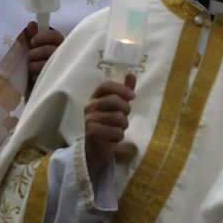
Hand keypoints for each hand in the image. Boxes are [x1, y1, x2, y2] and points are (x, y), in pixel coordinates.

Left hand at [23, 20, 62, 89]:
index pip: (56, 36)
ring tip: (33, 71)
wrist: (40, 95)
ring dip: (33, 66)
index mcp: (62, 46)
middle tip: (30, 57)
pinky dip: (36, 78)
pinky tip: (38, 80)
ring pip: (44, 63)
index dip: (42, 37)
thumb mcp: (35, 52)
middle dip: (35, 53)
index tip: (33, 42)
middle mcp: (66, 57)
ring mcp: (63, 70)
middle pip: (49, 49)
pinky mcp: (58, 83)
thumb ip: (34, 37)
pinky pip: (43, 76)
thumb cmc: (38, 70)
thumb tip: (32, 24)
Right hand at [83, 73, 135, 187]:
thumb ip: (124, 91)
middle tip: (124, 117)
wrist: (96, 148)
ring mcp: (90, 120)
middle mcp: (90, 106)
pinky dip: (119, 137)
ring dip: (123, 126)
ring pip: (118, 118)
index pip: (106, 85)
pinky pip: (116, 132)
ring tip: (117, 129)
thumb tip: (131, 74)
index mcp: (95, 97)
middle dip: (126, 110)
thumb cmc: (108, 124)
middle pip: (115, 100)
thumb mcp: (117, 107)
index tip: (132, 96)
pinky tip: (112, 138)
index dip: (121, 88)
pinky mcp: (93, 133)